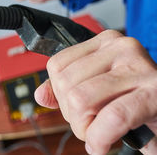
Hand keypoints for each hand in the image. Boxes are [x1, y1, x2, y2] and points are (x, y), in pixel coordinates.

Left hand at [34, 30, 156, 153]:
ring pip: (81, 100)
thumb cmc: (134, 103)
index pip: (57, 65)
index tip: (76, 108)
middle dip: (72, 115)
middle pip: (66, 84)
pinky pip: (112, 117)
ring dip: (85, 129)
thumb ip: (66, 89)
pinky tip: (102, 146)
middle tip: (91, 125)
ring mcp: (139, 68)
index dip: (59, 94)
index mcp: (105, 42)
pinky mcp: (155, 93)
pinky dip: (100, 137)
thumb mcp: (98, 90)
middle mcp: (121, 47)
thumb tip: (41, 94)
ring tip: (98, 135)